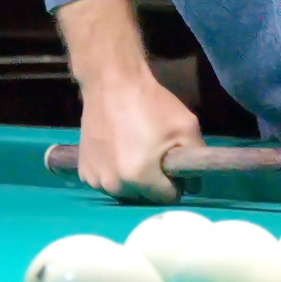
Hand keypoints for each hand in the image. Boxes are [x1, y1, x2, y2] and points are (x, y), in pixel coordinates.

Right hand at [72, 69, 205, 205]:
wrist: (111, 83)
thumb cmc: (151, 104)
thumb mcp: (187, 127)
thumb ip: (197, 159)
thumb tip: (194, 184)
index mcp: (140, 177)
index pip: (169, 197)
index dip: (176, 182)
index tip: (172, 165)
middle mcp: (114, 185)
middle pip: (145, 197)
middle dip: (155, 182)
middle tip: (155, 155)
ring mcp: (95, 179)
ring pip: (125, 192)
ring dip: (133, 180)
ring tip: (136, 152)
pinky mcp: (83, 171)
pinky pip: (107, 182)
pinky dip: (115, 173)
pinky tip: (118, 152)